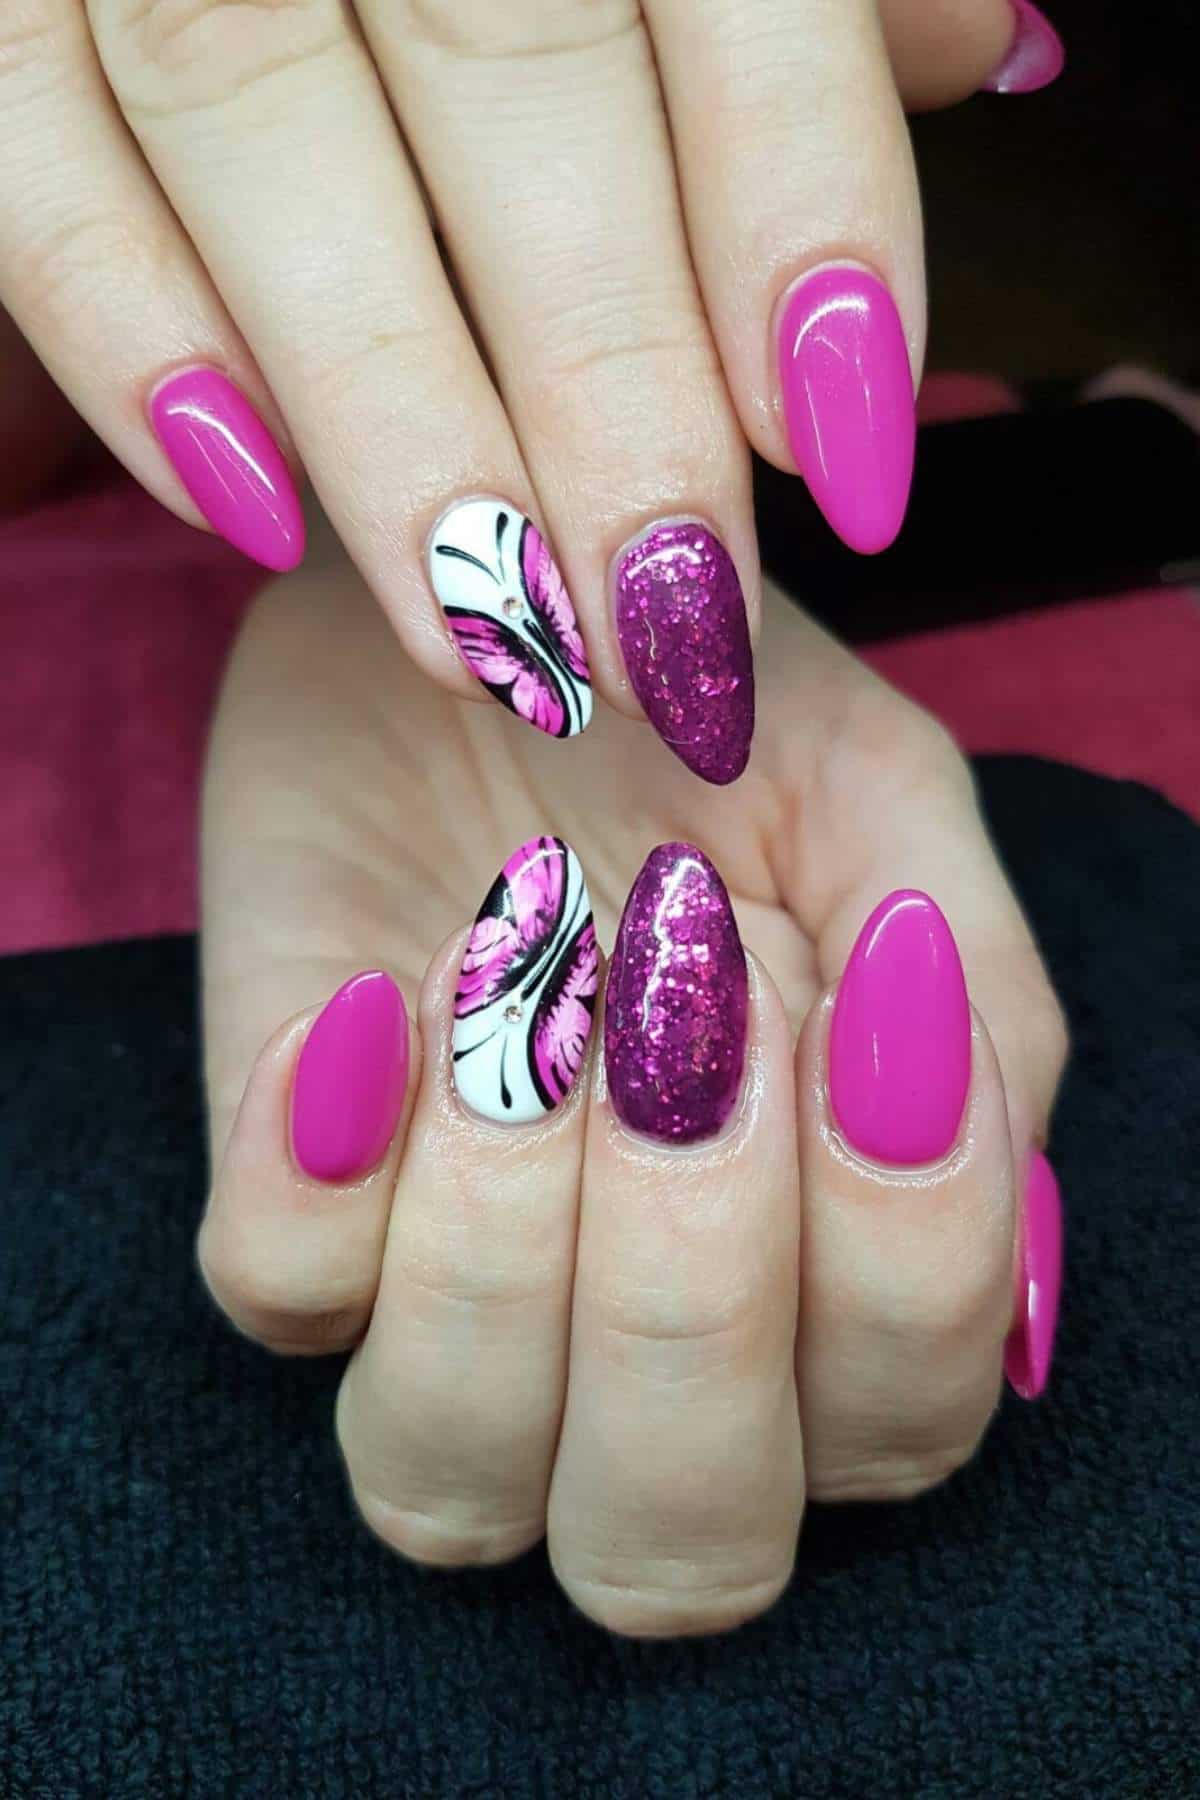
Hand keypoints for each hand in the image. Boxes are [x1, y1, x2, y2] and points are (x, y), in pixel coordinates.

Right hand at [0, 0, 1060, 774]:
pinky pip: (27, 161)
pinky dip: (130, 337)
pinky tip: (249, 510)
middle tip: (666, 624)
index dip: (797, 219)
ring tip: (490, 636)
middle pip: (510, 70)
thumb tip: (987, 52)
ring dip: (389, 420)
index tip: (848, 459)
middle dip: (606, 382)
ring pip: (259, 121)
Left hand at [199, 540, 1066, 1636]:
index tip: (839, 987)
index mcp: (821, 1273)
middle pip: (675, 1546)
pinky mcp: (284, 1191)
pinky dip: (327, 1156)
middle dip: (693, 1290)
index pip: (896, 1422)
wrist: (493, 586)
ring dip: (503, 1245)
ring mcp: (437, 1289)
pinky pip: (273, 1289)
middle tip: (687, 1015)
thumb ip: (981, 1016)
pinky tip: (375, 997)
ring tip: (528, 993)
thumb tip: (995, 1209)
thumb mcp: (887, 813)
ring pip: (445, 1480)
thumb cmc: (710, 720)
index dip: (897, 1251)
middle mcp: (629, 1338)